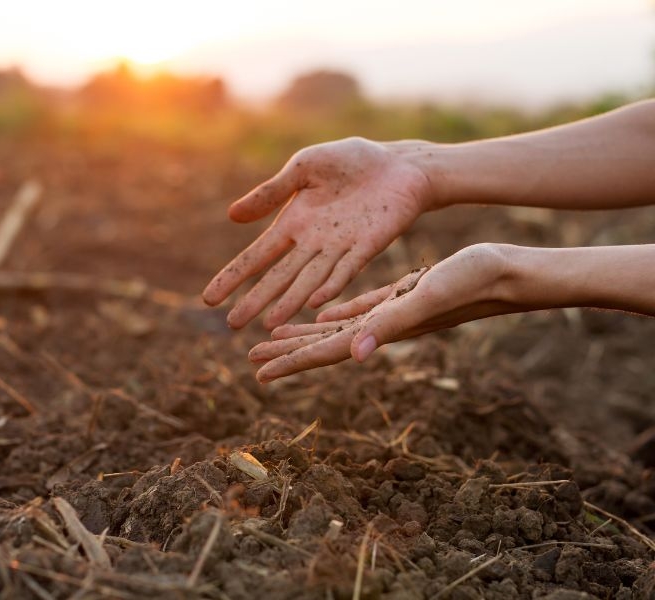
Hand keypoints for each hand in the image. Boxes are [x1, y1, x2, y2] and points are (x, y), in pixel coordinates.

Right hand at [202, 137, 432, 328]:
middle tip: (232, 325)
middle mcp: (312, 243)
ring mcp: (340, 248)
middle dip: (256, 300)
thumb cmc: (350, 163)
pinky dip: (331, 285)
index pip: (257, 256)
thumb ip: (271, 193)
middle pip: (279, 277)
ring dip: (289, 302)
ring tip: (268, 324)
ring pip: (308, 280)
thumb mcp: (303, 168)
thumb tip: (231, 216)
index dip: (234, 277)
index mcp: (294, 223)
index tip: (209, 299)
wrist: (398, 164)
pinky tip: (314, 302)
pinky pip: (346, 269)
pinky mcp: (367, 246)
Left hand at [249, 244, 516, 381]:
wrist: (507, 274)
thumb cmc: (472, 284)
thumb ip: (390, 325)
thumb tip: (354, 355)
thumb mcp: (426, 297)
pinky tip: (321, 315)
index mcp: (380, 331)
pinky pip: (359, 310)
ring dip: (305, 335)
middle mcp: (381, 328)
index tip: (257, 372)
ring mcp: (391, 313)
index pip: (326, 352)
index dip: (291, 362)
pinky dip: (335, 315)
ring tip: (274, 339)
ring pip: (336, 329)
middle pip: (323, 346)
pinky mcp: (400, 296)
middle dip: (287, 353)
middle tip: (250, 360)